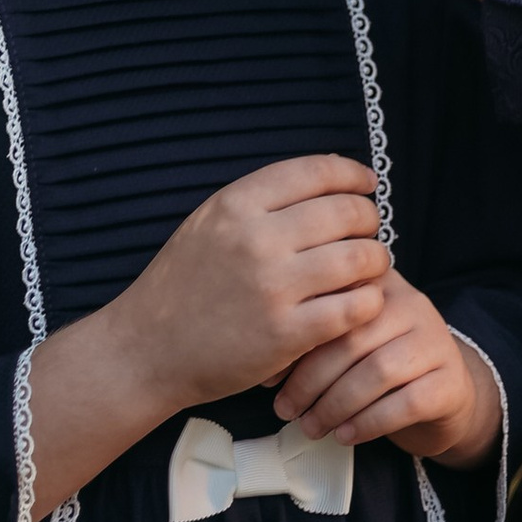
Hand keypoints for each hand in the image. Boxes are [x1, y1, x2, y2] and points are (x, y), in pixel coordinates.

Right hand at [26, 154, 388, 514]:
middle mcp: (256, 240)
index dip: (353, 175)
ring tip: (369, 268)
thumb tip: (331, 171)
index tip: (366, 184)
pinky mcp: (286, 335)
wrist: (146, 351)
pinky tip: (360, 303)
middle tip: (368, 233)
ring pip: (360, 258)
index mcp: (237, 204)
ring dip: (376, 261)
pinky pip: (355, 308)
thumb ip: (262, 199)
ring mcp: (273, 288)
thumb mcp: (209, 223)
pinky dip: (368, 302)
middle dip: (369, 220)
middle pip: (347, 212)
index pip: (318, 171)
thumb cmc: (182, 285)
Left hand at [272, 267, 501, 466]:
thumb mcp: (352, 340)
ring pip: (378, 372)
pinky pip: (406, 403)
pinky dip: (368, 423)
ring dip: (335, 406)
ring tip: (311, 427)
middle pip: (353, 339)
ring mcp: (436, 341)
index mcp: (380, 285)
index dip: (296, 342)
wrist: (445, 395)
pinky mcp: (450, 382)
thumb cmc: (381, 366)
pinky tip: (345, 435)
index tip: (269, 378)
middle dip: (310, 381)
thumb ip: (319, 338)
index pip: (333, 304)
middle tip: (285, 411)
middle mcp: (412, 304)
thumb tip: (268, 368)